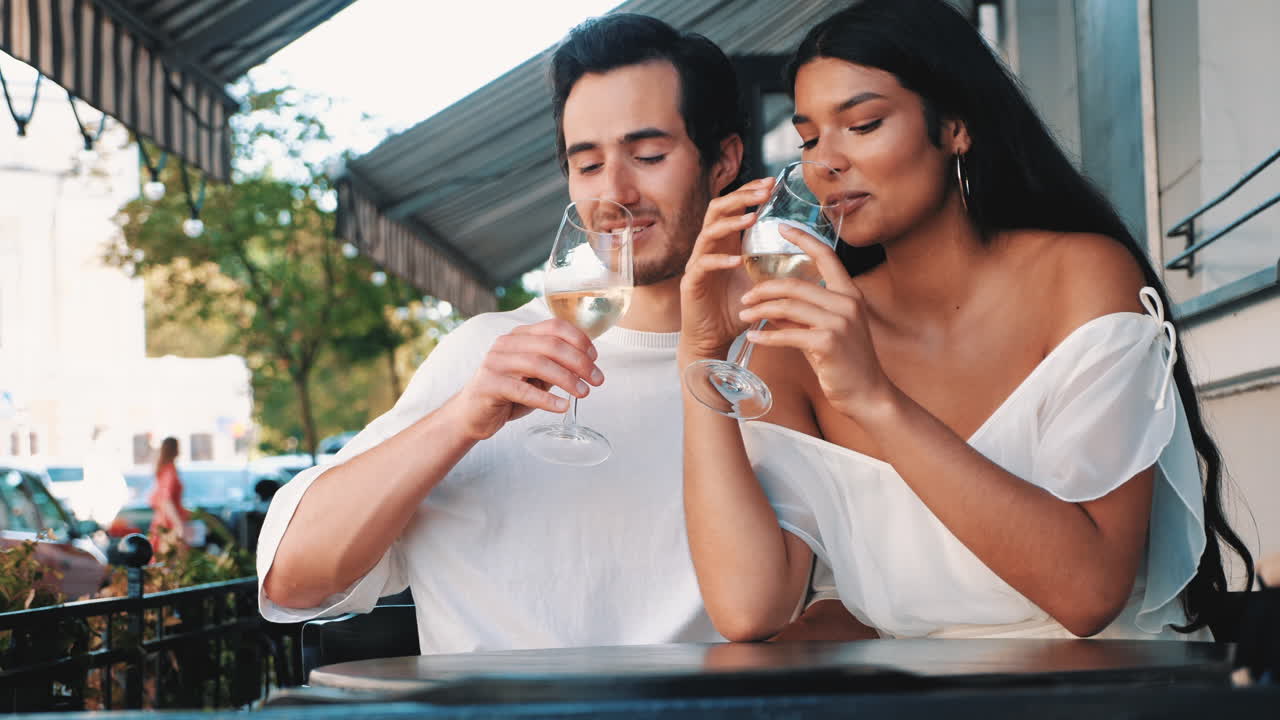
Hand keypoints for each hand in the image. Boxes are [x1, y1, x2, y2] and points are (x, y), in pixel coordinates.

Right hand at [449, 319, 602, 440]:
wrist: (472, 414)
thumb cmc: (508, 393)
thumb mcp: (536, 376)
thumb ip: (556, 366)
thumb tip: (588, 365)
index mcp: (520, 335)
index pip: (554, 326)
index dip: (580, 340)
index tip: (595, 358)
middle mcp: (506, 344)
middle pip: (550, 345)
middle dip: (579, 362)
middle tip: (597, 380)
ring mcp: (496, 363)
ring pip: (538, 364)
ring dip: (566, 379)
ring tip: (583, 393)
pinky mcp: (489, 385)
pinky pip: (522, 390)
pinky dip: (546, 399)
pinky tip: (562, 406)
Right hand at [679, 177, 773, 359]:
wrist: (712, 340)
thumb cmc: (735, 311)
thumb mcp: (759, 282)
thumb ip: (771, 264)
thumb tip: (805, 253)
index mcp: (725, 244)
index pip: (733, 207)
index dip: (749, 192)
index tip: (771, 183)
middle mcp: (709, 248)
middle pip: (717, 210)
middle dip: (740, 197)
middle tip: (763, 192)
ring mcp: (697, 264)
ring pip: (708, 232)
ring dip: (731, 223)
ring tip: (751, 219)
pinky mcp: (691, 283)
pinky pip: (702, 264)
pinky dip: (720, 260)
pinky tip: (736, 260)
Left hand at [737, 226, 894, 419]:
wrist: (867, 394)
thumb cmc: (845, 362)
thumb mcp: (827, 330)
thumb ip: (804, 314)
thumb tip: (773, 304)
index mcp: (850, 293)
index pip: (826, 255)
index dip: (803, 238)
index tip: (781, 226)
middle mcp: (847, 302)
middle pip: (795, 284)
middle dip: (764, 289)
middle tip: (745, 297)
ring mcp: (839, 322)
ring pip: (788, 306)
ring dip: (760, 311)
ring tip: (743, 316)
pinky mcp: (827, 342)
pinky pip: (787, 333)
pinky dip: (765, 335)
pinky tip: (752, 336)